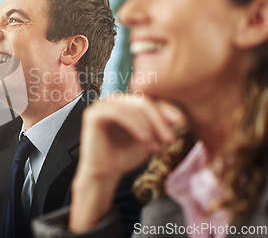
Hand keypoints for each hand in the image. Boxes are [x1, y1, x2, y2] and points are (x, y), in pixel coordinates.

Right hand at [69, 92, 183, 232]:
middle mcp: (112, 100)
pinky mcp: (93, 114)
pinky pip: (118, 113)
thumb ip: (160, 125)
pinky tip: (145, 139)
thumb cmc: (124, 156)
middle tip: (170, 138)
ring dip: (150, 124)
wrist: (105, 175)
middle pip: (143, 100)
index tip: (181, 122)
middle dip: (159, 118)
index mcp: (125, 102)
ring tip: (158, 144)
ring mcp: (102, 105)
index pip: (149, 98)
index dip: (166, 109)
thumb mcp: (149, 138)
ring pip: (133, 106)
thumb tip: (178, 116)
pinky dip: (135, 125)